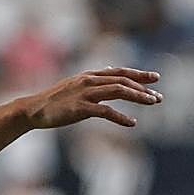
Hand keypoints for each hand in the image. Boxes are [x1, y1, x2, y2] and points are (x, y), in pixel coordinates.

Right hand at [22, 67, 161, 128]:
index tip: (155, 78)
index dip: (139, 74)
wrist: (34, 110)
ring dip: (138, 97)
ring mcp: (85, 93)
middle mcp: (89, 80)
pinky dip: (121, 117)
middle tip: (159, 97)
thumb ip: (95, 82)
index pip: (119, 71)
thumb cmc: (55, 101)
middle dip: (143, 87)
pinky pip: (106, 111)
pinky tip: (132, 123)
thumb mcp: (76, 86)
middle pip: (123, 80)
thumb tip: (111, 75)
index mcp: (90, 75)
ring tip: (152, 103)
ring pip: (118, 91)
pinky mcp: (80, 108)